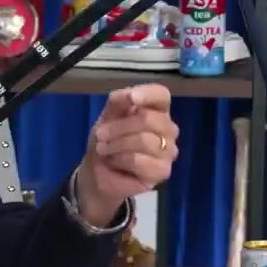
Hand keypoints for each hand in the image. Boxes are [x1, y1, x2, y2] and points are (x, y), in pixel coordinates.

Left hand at [76, 84, 178, 226]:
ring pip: (144, 140)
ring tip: (104, 149)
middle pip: (149, 119)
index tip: (130, 98)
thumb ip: (118, 102)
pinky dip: (120, 160)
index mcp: (156, 111)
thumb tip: (130, 94)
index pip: (161, 95)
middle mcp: (168, 129)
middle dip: (118, 127)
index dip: (147, 94)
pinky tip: (115, 162)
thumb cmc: (106, 141)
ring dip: (116, 144)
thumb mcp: (107, 117)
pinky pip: (140, 160)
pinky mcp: (163, 171)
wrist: (97, 172)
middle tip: (100, 135)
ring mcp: (169, 151)